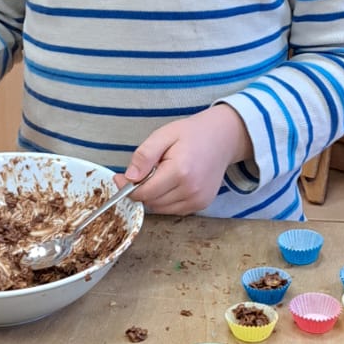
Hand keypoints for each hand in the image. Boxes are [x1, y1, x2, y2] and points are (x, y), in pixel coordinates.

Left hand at [118, 106, 251, 214]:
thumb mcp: (163, 135)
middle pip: (151, 202)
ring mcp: (198, 200)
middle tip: (142, 172)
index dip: (127, 187)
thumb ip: (144, 156)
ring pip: (160, 209)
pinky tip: (171, 183)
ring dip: (153, 196)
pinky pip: (173, 210)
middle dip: (141, 190)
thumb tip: (128, 177)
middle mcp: (190, 190)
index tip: (120, 177)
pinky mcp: (201, 205)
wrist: (223, 138)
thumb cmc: (192, 134)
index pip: (144, 192)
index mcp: (180, 171)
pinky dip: (166, 200)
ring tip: (160, 175)